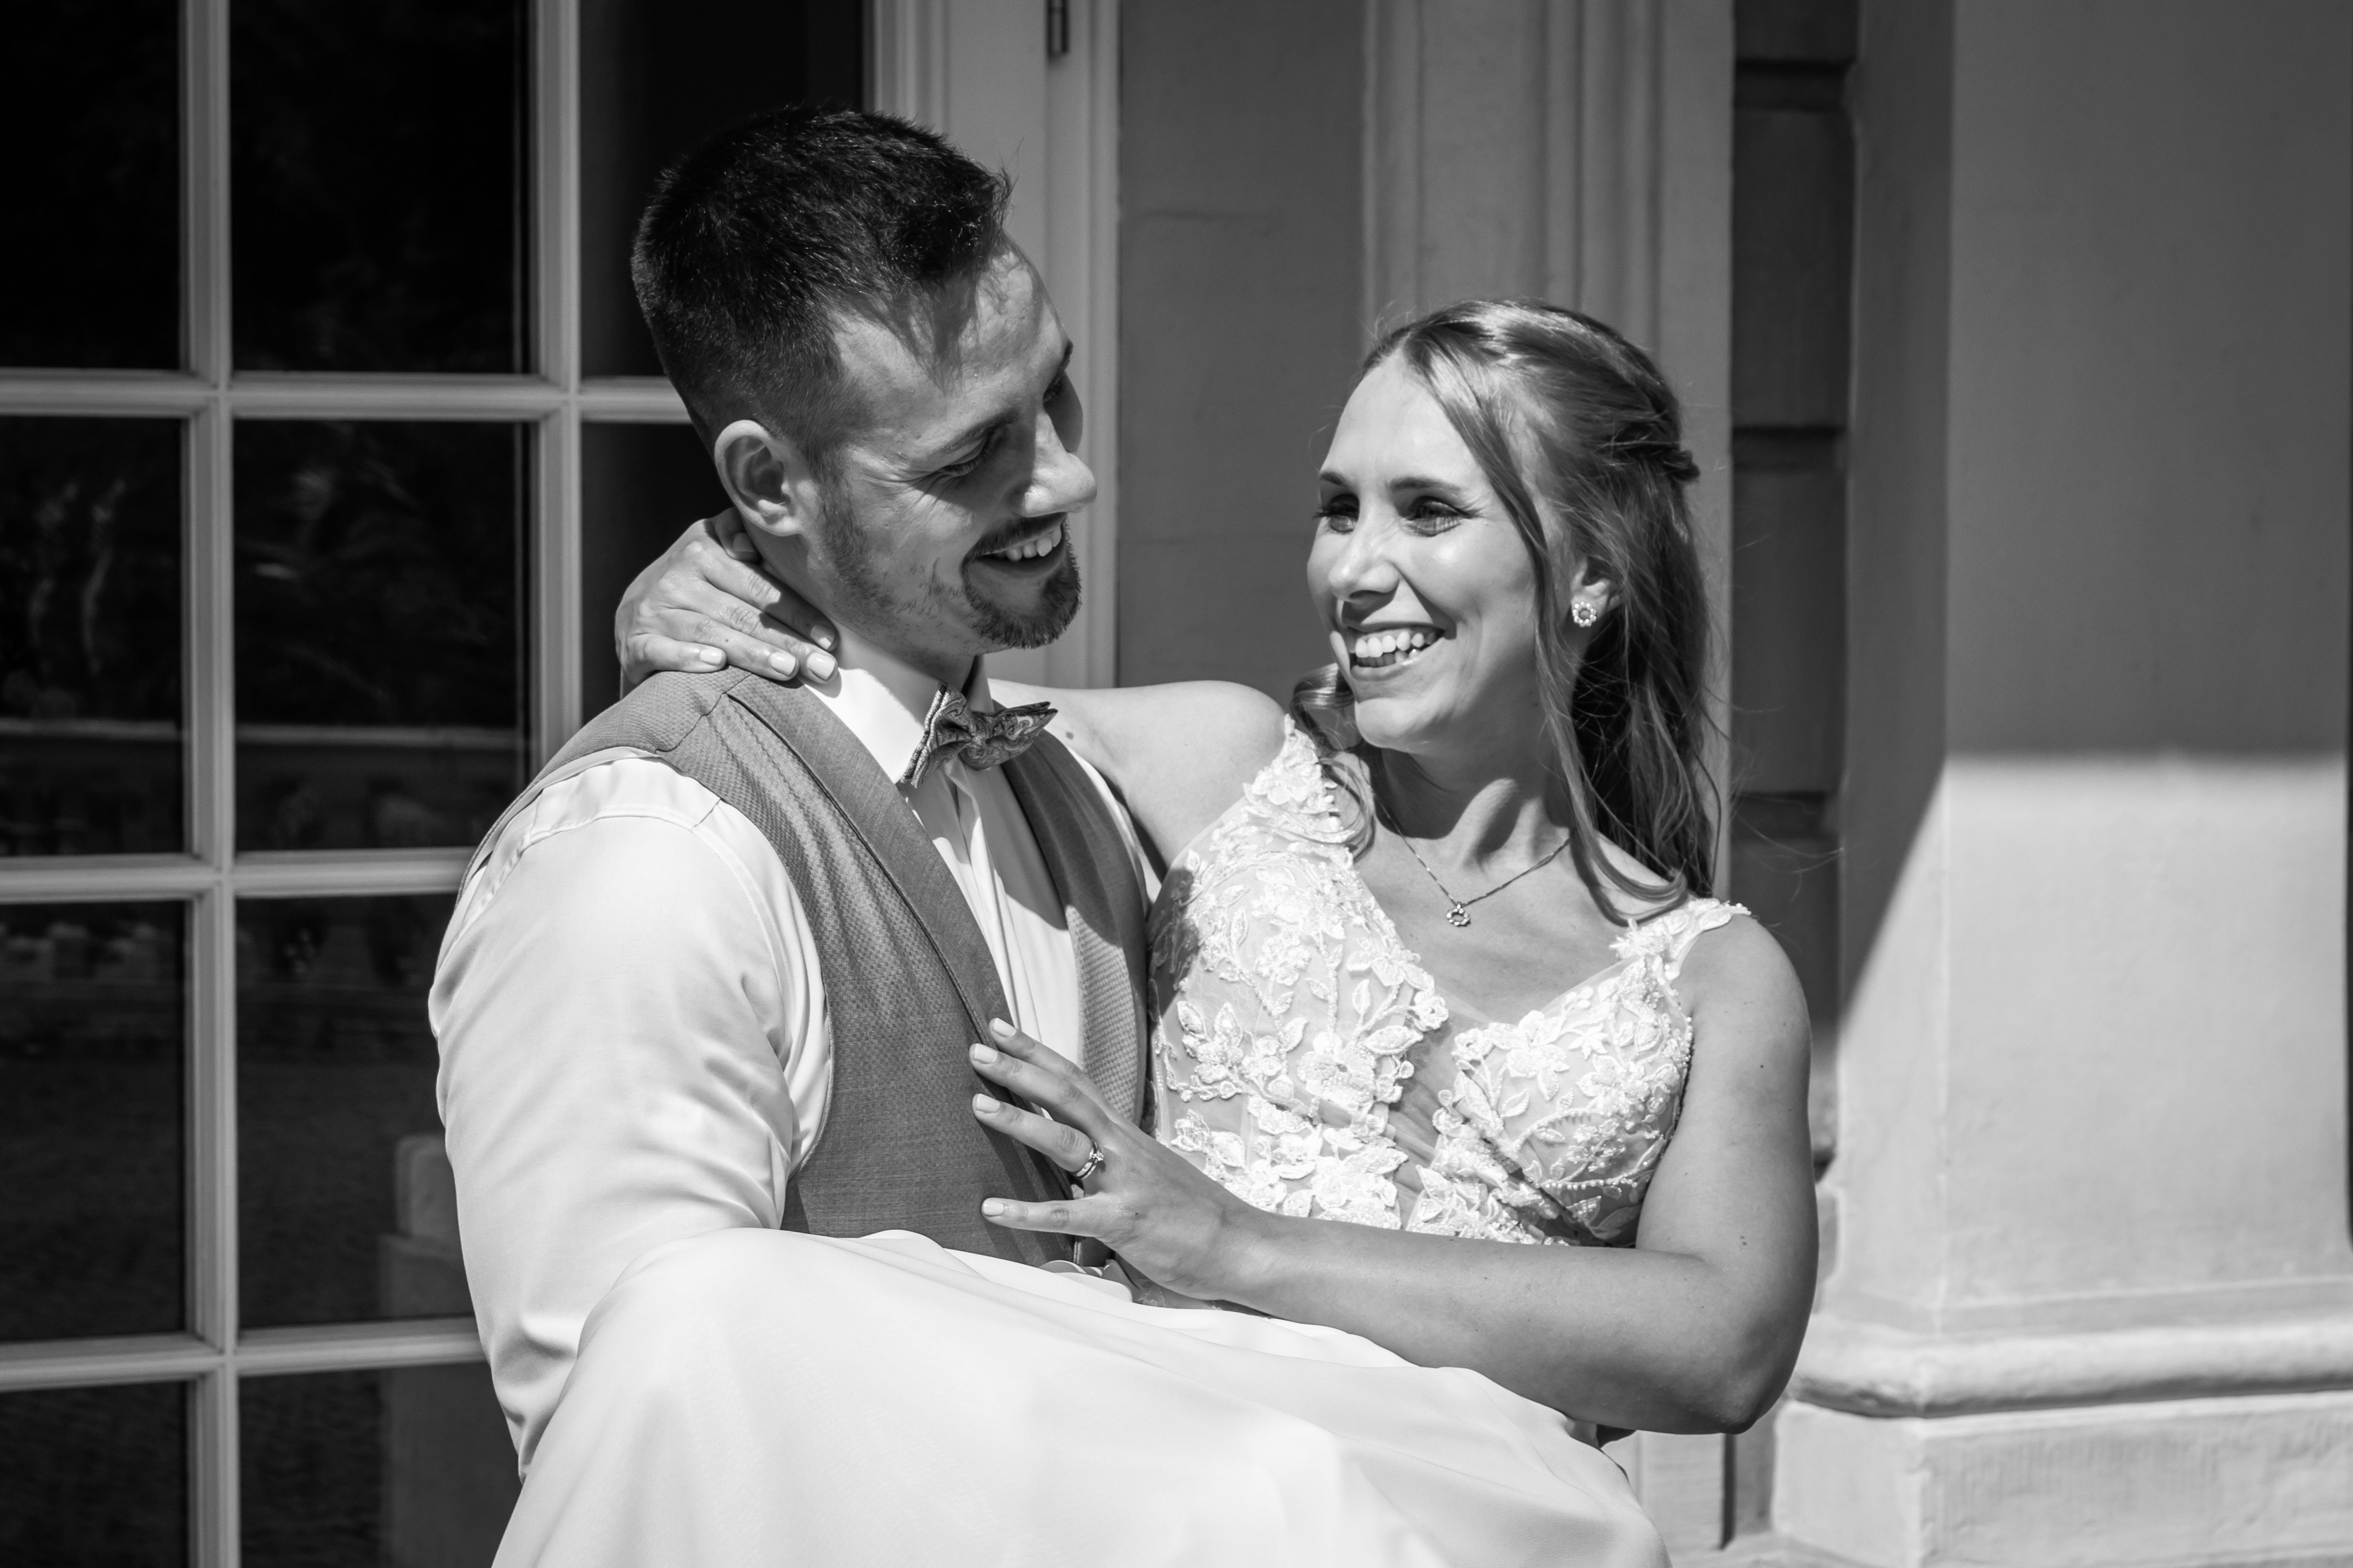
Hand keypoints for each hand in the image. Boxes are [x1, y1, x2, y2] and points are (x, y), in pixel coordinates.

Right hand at [613, 510, 839, 693]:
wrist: (633, 615)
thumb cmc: (694, 586)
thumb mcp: (715, 550)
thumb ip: (741, 538)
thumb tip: (754, 543)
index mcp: (703, 548)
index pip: (761, 585)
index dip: (798, 611)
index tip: (830, 637)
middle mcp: (677, 577)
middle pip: (743, 613)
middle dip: (789, 642)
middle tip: (824, 667)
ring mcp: (654, 610)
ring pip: (711, 634)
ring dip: (752, 653)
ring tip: (788, 670)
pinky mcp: (635, 642)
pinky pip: (663, 651)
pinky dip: (688, 658)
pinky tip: (716, 665)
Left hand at [968, 1019, 1270, 1303]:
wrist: (1242, 1246)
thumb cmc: (1196, 1217)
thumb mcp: (1149, 1178)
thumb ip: (1112, 1171)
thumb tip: (1080, 1178)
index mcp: (1126, 1137)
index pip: (1077, 1083)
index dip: (1038, 1054)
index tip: (1002, 1028)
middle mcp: (1123, 1148)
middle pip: (1067, 1096)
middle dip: (1020, 1070)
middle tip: (978, 1047)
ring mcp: (1124, 1183)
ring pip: (1065, 1141)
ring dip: (1019, 1120)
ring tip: (977, 1103)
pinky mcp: (1124, 1222)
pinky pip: (1067, 1215)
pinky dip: (1027, 1212)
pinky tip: (992, 1208)